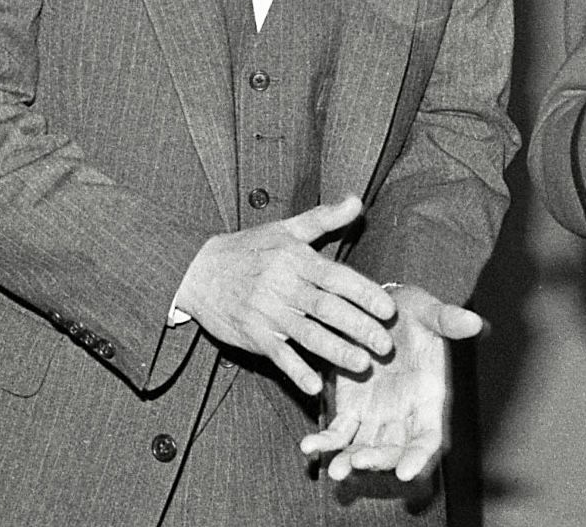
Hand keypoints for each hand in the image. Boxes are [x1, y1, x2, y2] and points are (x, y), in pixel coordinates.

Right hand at [175, 195, 394, 396]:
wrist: (197, 270)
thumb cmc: (247, 249)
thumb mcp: (284, 229)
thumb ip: (323, 219)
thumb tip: (356, 201)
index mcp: (295, 259)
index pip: (336, 277)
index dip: (364, 293)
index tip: (388, 309)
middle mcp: (283, 285)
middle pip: (326, 308)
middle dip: (358, 326)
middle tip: (384, 344)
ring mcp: (267, 312)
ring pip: (306, 334)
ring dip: (335, 351)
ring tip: (361, 364)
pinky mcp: (252, 334)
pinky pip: (277, 354)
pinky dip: (295, 370)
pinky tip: (314, 385)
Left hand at [301, 284, 481, 482]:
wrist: (381, 308)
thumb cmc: (412, 312)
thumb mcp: (429, 312)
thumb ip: (448, 320)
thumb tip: (475, 322)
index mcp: (428, 398)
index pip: (428, 438)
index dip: (418, 457)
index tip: (405, 473)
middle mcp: (404, 415)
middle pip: (394, 450)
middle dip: (378, 460)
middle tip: (359, 461)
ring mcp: (376, 416)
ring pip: (364, 447)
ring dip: (350, 460)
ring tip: (335, 468)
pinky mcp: (351, 409)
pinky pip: (338, 432)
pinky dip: (326, 442)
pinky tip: (309, 447)